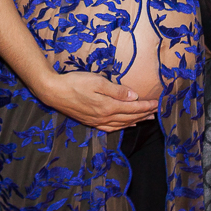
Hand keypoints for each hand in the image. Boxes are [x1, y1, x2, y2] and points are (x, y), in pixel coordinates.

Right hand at [36, 71, 157, 132]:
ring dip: (134, 121)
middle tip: (155, 111)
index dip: (146, 106)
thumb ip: (117, 90)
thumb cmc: (75, 83)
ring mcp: (97, 121)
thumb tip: (134, 96)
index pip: (133, 108)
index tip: (157, 103)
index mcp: (108, 106)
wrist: (54, 92)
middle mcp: (104, 117)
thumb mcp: (98, 81)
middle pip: (129, 117)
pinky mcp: (90, 122)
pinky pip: (110, 128)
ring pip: (121, 124)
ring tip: (145, 119)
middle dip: (143, 114)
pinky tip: (125, 125)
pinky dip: (121, 127)